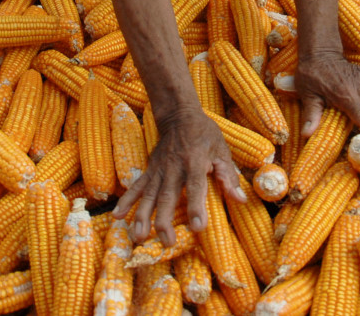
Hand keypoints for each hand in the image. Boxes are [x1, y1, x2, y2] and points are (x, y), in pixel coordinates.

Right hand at [112, 107, 245, 244]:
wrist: (179, 116)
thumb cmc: (204, 135)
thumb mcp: (222, 150)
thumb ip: (228, 176)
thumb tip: (241, 200)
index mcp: (195, 162)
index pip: (195, 187)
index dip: (197, 207)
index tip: (198, 227)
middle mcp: (174, 168)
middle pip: (167, 196)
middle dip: (164, 220)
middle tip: (167, 242)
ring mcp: (159, 170)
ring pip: (148, 195)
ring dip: (142, 217)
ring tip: (138, 237)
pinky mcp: (149, 170)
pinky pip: (137, 187)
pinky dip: (127, 201)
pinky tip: (118, 216)